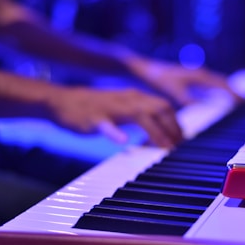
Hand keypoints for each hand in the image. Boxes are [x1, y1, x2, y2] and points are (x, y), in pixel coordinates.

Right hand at [46, 86, 182, 147]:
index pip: (164, 106)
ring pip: (139, 115)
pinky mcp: (93, 118)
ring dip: (155, 131)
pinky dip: (115, 132)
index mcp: (135, 97)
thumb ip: (140, 116)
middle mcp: (127, 98)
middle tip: (178, 147)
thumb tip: (159, 131)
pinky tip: (123, 141)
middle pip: (159, 108)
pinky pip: (106, 125)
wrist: (62, 101)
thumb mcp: (122, 109)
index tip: (182, 140)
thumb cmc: (94, 108)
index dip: (176, 123)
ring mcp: (111, 107)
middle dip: (172, 128)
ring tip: (164, 148)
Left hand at [126, 56, 241, 105]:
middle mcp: (201, 74)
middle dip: (236, 93)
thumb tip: (201, 109)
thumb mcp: (172, 90)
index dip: (235, 94)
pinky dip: (219, 90)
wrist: (146, 68)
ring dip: (228, 91)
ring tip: (239, 100)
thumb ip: (187, 99)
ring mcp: (197, 75)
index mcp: (199, 76)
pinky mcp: (193, 78)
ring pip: (218, 83)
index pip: (223, 86)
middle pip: (224, 84)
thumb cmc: (158, 77)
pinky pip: (211, 84)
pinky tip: (219, 97)